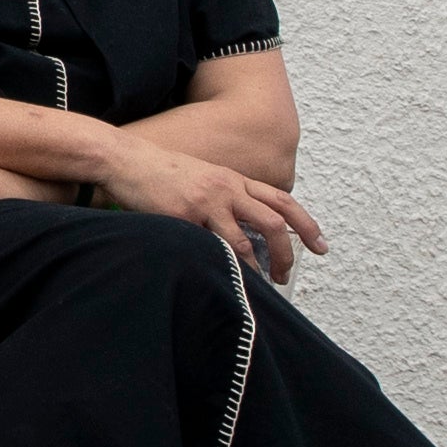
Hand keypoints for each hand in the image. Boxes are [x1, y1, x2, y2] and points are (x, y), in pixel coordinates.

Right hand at [89, 135, 329, 285]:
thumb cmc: (159, 173)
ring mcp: (207, 202)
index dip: (307, 224)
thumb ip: (225, 198)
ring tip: (257, 286)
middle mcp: (227, 188)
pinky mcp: (185, 216)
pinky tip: (225, 278)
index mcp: (234, 179)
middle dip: (287, 253)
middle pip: (273, 223)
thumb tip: (243, 231)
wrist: (126, 160)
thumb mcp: (202, 177)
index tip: (320, 245)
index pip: (282, 201)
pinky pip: (211, 247)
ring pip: (246, 242)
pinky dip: (223, 266)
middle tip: (286, 275)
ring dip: (256, 269)